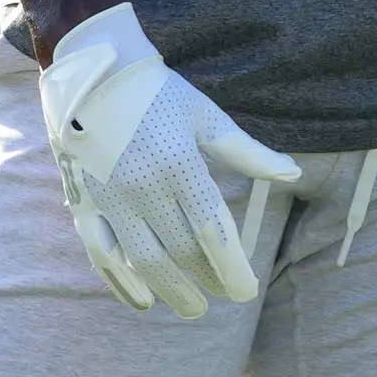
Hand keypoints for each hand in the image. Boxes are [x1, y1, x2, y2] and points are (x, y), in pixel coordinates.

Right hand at [40, 3, 300, 318]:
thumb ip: (247, 151)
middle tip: (226, 294)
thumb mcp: (205, 115)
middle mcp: (143, 185)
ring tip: (194, 306)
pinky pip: (102, 255)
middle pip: (181, 250)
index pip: (211, 230)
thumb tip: (293, 173)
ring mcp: (110, 198)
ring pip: (144, 262)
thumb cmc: (157, 93)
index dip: (232, 267)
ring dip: (172, 290)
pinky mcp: (83, 202)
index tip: (247, 290)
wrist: (93, 70)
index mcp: (178, 161)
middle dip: (208, 279)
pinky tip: (144, 300)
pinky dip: (122, 284)